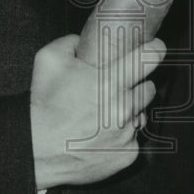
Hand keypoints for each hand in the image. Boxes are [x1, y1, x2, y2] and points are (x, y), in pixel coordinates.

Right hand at [29, 34, 165, 189]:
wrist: (36, 150)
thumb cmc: (44, 106)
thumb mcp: (48, 60)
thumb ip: (70, 42)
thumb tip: (82, 40)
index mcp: (110, 82)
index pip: (147, 59)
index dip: (155, 50)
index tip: (157, 48)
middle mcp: (124, 107)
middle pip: (149, 88)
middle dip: (136, 86)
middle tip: (117, 89)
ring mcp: (128, 133)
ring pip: (141, 114)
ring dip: (128, 112)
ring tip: (104, 115)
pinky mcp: (127, 154)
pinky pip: (133, 139)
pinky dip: (122, 136)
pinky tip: (102, 135)